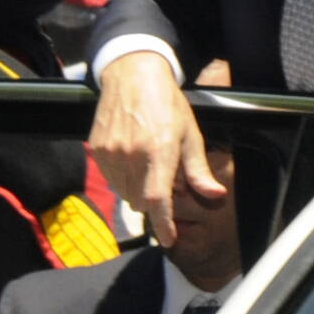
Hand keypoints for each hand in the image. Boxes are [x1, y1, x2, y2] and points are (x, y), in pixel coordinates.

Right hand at [88, 51, 223, 246]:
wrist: (133, 74)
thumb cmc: (167, 103)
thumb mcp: (190, 134)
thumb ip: (199, 170)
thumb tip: (216, 195)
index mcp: (160, 150)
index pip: (157, 199)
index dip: (163, 224)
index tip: (168, 239)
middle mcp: (133, 154)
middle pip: (142, 201)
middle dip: (155, 199)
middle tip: (164, 176)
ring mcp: (111, 152)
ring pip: (125, 193)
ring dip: (138, 189)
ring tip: (148, 162)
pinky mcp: (97, 149)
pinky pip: (111, 179)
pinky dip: (123, 178)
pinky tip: (133, 157)